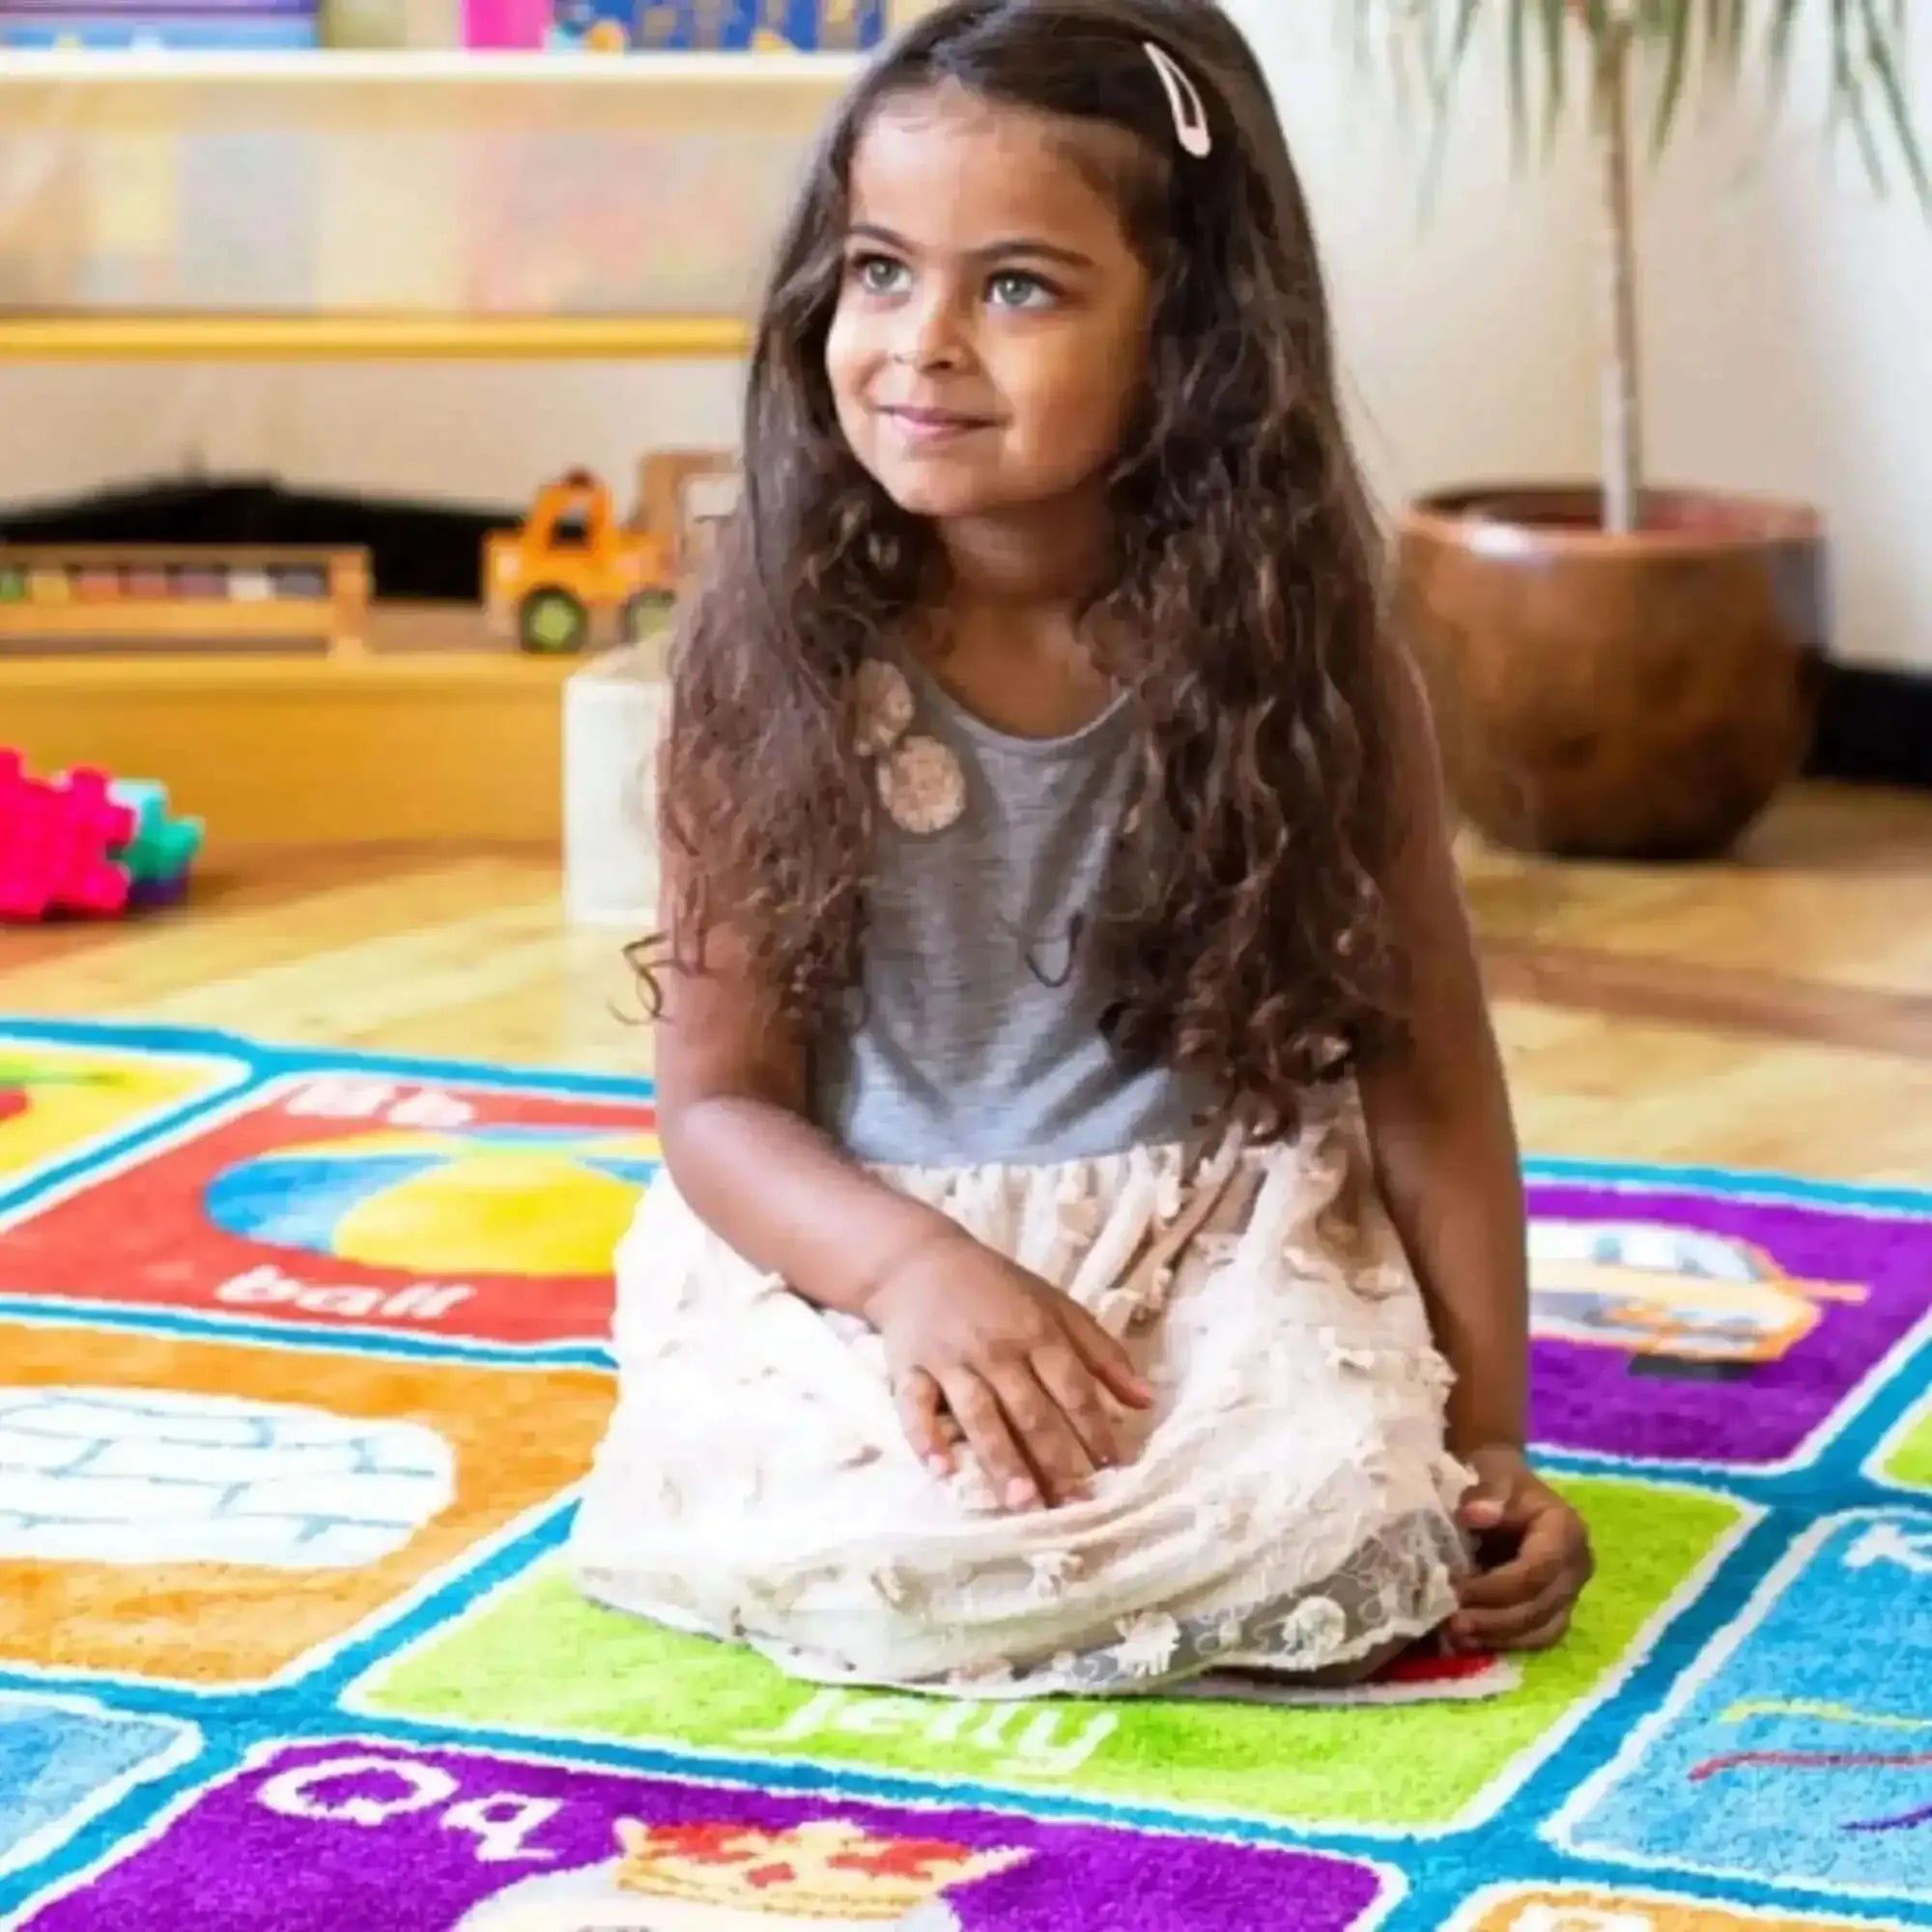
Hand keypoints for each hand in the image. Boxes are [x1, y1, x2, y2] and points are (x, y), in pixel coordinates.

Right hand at [865, 1228, 1154, 1511]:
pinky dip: (924, 1438)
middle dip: (1054, 1460)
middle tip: (1074, 1507)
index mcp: (1036, 1331)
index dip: (1096, 1429)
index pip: (1072, 1388)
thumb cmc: (998, 1289)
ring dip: (1001, 1459)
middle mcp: (996, 1349)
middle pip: (1029, 1410)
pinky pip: (914, 1406)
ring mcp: (950, 1360)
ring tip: (1023, 1502)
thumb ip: (1102, 1354)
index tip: (1116, 1471)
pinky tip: (941, 1471)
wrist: (920, 1260)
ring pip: (978, 1415)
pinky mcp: (909, 1369)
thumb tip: (1147, 1402)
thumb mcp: (1057, 1307)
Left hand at [1447, 1445, 1592, 1652]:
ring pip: (1543, 1630)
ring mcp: (1570, 1591)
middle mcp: (1577, 1565)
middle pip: (1541, 1606)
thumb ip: (1487, 1491)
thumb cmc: (1495, 1476)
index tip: (1456, 1588)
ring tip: (1455, 1637)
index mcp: (1566, 1530)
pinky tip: (1469, 1641)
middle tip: (1450, 1624)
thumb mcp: (1490, 1471)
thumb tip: (1474, 1514)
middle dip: (1495, 1619)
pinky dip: (1504, 1642)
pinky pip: (1536, 1637)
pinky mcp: (1557, 1609)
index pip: (1538, 1570)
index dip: (1497, 1586)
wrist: (1502, 1485)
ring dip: (1498, 1637)